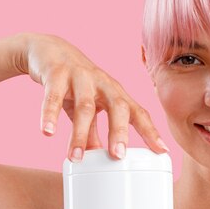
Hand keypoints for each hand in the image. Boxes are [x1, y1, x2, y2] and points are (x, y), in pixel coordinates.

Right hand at [14, 32, 168, 161]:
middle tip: (118, 156)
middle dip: (119, 131)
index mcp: (115, 93)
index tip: (162, 152)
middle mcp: (103, 83)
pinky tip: (47, 132)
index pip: (138, 112)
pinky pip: (53, 96)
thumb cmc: (76, 83)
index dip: (151, 131)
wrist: (48, 50)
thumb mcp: (87, 107)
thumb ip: (93, 131)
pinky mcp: (57, 73)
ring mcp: (81, 76)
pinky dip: (50, 114)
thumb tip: (97, 158)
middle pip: (117, 107)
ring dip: (79, 133)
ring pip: (84, 107)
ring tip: (75, 157)